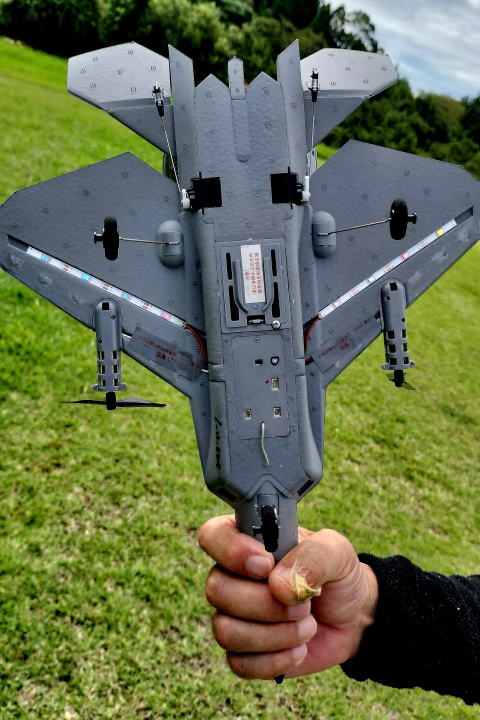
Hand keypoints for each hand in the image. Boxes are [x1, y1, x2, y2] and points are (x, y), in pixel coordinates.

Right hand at [198, 515, 377, 679]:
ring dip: (274, 634)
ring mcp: (234, 614)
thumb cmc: (337, 574)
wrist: (353, 616)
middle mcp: (232, 575)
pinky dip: (274, 660)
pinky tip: (298, 650)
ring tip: (308, 627)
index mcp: (248, 540)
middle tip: (303, 604)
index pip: (213, 535)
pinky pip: (238, 663)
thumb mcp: (337, 552)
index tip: (266, 566)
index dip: (231, 551)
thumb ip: (313, 556)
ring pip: (225, 630)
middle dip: (266, 603)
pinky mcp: (244, 651)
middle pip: (216, 590)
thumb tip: (278, 585)